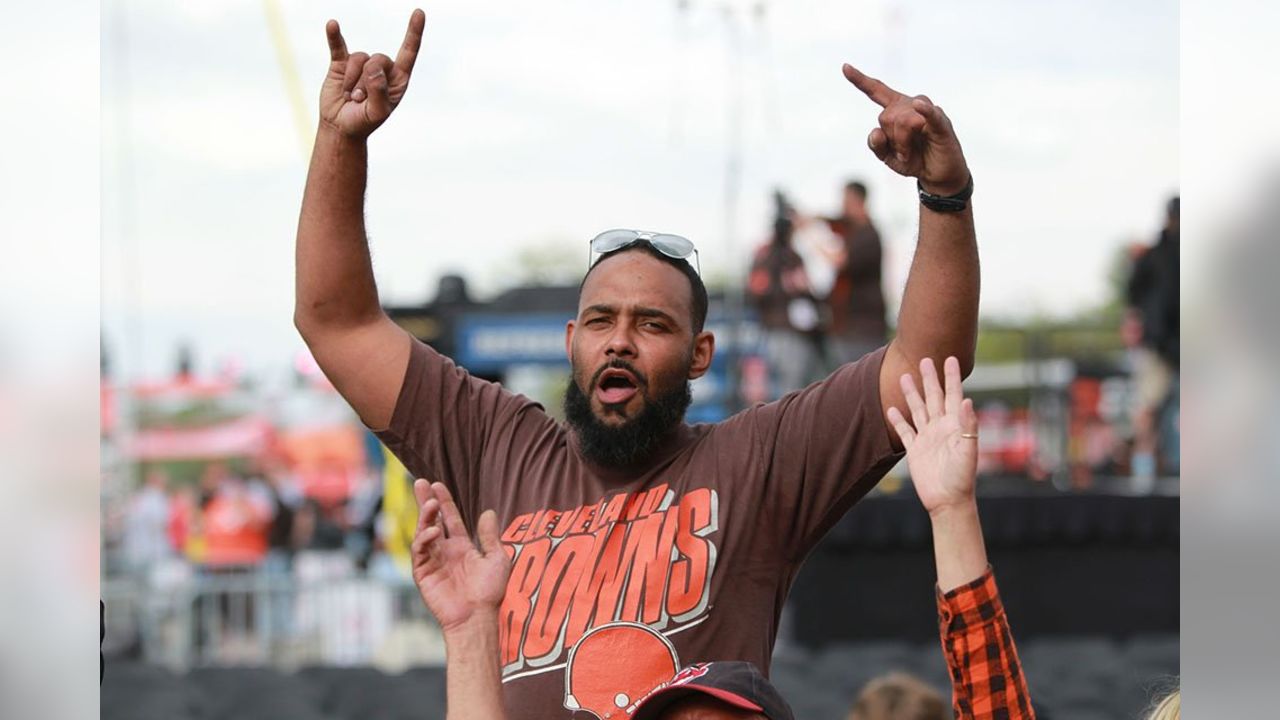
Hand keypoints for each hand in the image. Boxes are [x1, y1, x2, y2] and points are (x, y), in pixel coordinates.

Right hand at [319, 9, 424, 138]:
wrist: (341, 127)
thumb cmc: (364, 121)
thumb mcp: (377, 113)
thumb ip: (379, 92)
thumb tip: (372, 67)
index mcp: (398, 79)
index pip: (409, 52)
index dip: (414, 32)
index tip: (419, 13)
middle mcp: (382, 69)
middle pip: (378, 59)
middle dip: (367, 82)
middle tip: (360, 101)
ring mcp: (361, 65)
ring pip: (359, 59)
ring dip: (353, 82)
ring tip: (350, 97)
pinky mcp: (341, 63)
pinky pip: (338, 45)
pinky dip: (334, 36)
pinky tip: (332, 25)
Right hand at [411, 480, 509, 632]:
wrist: (478, 617)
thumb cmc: (490, 592)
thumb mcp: (496, 559)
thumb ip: (490, 536)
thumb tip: (488, 511)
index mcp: (462, 547)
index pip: (450, 519)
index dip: (444, 502)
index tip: (438, 485)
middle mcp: (445, 552)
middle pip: (432, 521)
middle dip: (425, 502)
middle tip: (420, 483)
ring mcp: (433, 562)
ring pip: (423, 533)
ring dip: (425, 517)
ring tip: (430, 503)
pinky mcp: (423, 573)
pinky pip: (420, 552)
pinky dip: (425, 539)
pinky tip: (434, 531)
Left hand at [842, 64, 968, 194]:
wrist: (938, 175)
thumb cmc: (915, 160)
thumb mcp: (888, 157)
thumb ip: (876, 145)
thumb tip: (876, 131)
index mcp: (896, 110)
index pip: (877, 91)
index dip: (861, 80)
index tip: (845, 67)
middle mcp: (911, 105)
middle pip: (887, 116)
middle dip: (891, 140)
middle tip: (903, 153)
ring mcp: (928, 112)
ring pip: (903, 120)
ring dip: (902, 144)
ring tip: (910, 154)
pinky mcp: (942, 123)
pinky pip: (930, 114)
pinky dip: (924, 110)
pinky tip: (920, 106)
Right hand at [886, 356, 978, 515]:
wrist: (948, 501)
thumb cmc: (962, 478)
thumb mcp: (968, 451)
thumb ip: (968, 426)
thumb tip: (967, 400)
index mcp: (956, 425)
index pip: (954, 395)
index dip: (952, 377)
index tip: (950, 358)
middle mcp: (941, 428)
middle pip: (934, 398)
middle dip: (930, 379)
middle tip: (924, 359)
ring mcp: (927, 438)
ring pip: (918, 410)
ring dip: (912, 394)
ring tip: (905, 377)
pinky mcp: (915, 450)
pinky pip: (905, 431)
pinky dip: (898, 420)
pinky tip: (891, 409)